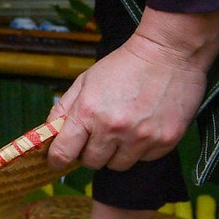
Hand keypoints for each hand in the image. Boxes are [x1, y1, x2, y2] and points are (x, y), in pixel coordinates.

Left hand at [49, 3, 218, 172]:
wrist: (168, 53)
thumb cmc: (124, 66)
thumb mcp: (85, 81)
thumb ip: (64, 109)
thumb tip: (50, 133)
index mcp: (88, 112)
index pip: (63, 153)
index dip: (57, 160)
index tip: (58, 161)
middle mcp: (114, 129)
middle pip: (92, 162)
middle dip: (90, 152)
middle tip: (97, 136)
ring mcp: (141, 137)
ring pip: (118, 165)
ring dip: (116, 153)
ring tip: (122, 130)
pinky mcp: (165, 141)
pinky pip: (145, 159)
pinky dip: (140, 149)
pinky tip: (143, 127)